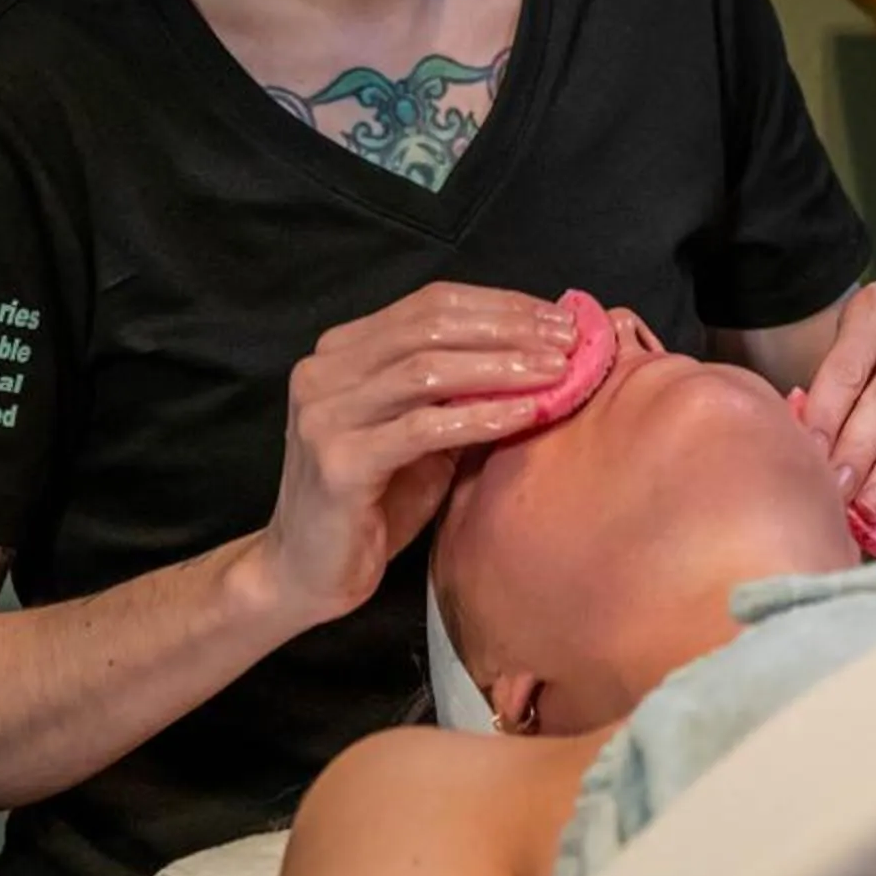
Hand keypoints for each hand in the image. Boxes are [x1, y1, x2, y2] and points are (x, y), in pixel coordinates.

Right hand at [248, 283, 574, 627]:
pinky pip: (421, 428)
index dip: (500, 304)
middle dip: (508, 328)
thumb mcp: (424, 434)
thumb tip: (541, 356)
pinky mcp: (338, 462)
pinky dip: (480, 416)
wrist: (307, 572)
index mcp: (343, 351)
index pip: (430, 303)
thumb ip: (462, 392)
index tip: (558, 317)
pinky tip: (524, 415)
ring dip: (501, 366)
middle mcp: (325, 371)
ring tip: (557, 372)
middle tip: (568, 340)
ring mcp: (326, 414)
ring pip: (426, 369)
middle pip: (431, 326)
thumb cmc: (374, 500)